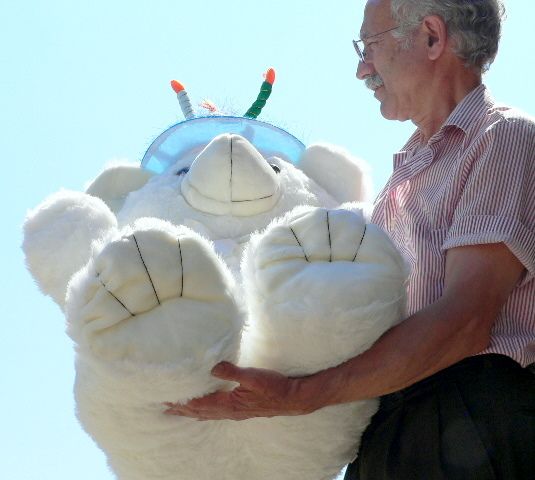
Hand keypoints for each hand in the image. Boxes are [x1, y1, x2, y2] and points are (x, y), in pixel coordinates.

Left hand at [163, 362, 317, 419]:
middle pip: (200, 411)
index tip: (166, 402)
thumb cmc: (274, 387)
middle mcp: (230, 411)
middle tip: (165, 408)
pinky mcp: (242, 409)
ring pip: (208, 414)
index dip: (183, 403)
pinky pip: (217, 413)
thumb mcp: (253, 376)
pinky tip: (205, 412)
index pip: (200, 404)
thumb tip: (212, 367)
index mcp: (229, 403)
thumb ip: (232, 372)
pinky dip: (205, 412)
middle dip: (182, 409)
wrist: (292, 398)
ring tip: (179, 411)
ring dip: (192, 412)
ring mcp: (236, 412)